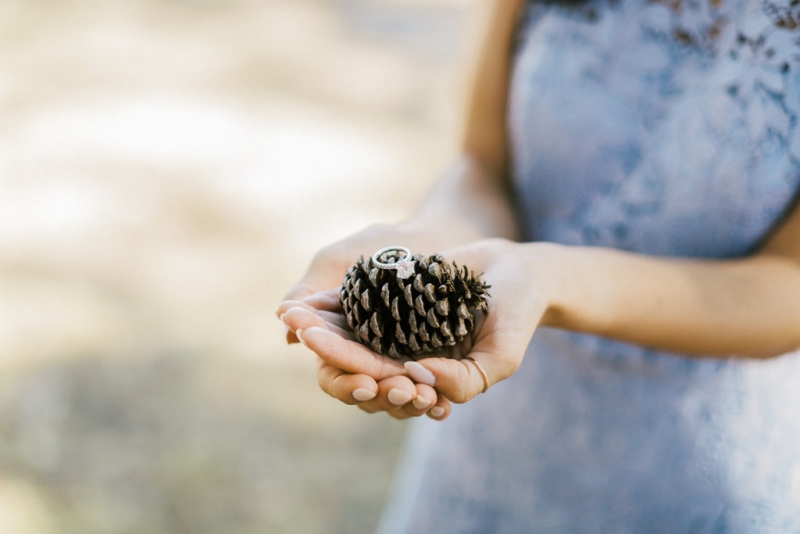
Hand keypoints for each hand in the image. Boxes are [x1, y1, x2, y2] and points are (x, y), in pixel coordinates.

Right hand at [277, 223, 456, 418]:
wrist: (433, 234)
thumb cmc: (381, 246)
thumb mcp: (338, 261)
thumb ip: (311, 290)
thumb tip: (283, 318)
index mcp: (339, 340)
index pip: (333, 374)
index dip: (343, 382)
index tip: (363, 383)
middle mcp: (368, 358)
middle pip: (364, 394)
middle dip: (378, 395)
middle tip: (394, 390)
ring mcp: (402, 364)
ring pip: (396, 400)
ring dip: (406, 402)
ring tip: (422, 395)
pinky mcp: (435, 364)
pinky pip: (434, 393)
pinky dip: (437, 402)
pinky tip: (442, 404)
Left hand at [280, 238, 550, 417]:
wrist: (517, 269)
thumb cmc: (517, 314)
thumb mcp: (502, 355)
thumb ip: (465, 378)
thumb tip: (416, 373)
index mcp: (426, 375)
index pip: (385, 384)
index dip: (359, 377)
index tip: (337, 366)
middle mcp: (406, 352)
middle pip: (357, 357)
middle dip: (327, 346)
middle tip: (299, 331)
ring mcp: (396, 323)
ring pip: (350, 329)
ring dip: (319, 324)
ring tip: (289, 314)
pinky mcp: (391, 294)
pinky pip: (356, 300)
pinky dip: (331, 300)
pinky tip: (305, 297)